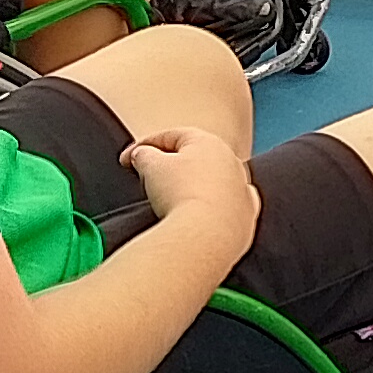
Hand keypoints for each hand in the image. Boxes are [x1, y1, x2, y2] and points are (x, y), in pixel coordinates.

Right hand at [122, 124, 260, 261]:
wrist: (207, 237)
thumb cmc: (181, 195)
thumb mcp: (151, 167)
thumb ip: (144, 155)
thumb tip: (143, 155)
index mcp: (210, 143)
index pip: (173, 136)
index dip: (144, 146)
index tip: (126, 161)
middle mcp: (233, 163)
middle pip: (196, 158)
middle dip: (170, 165)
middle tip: (146, 177)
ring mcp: (243, 191)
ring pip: (213, 182)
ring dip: (192, 186)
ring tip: (169, 199)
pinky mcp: (246, 218)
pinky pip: (226, 207)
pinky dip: (211, 208)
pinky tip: (200, 214)